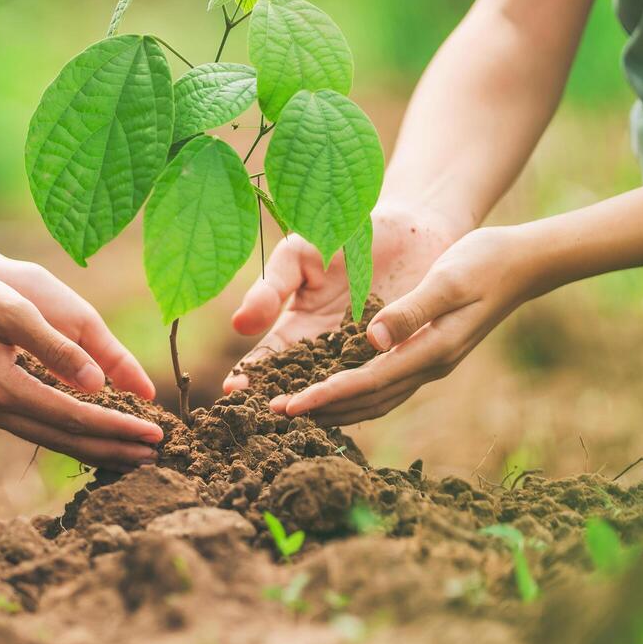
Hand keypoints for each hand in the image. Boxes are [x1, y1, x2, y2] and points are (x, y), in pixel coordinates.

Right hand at [0, 258, 165, 469]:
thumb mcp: (16, 311)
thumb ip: (58, 349)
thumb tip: (99, 383)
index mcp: (2, 388)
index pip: (75, 417)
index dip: (118, 427)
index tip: (155, 434)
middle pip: (64, 439)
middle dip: (112, 448)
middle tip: (156, 456)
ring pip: (49, 439)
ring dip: (92, 446)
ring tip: (131, 455)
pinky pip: (35, 427)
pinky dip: (67, 434)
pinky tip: (89, 435)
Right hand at [222, 205, 465, 390]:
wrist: (407, 227)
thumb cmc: (343, 234)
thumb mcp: (298, 256)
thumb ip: (271, 288)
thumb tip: (240, 325)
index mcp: (298, 326)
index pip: (268, 359)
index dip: (251, 375)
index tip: (234, 389)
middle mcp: (327, 349)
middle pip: (299, 383)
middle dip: (282, 399)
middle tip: (269, 414)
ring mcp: (361, 355)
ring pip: (338, 388)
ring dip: (322, 403)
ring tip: (305, 416)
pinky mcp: (396, 355)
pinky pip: (379, 377)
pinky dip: (367, 390)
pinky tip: (356, 399)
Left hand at [271, 224, 549, 423]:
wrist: (521, 262)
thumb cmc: (483, 262)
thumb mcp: (447, 279)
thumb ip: (411, 310)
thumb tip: (372, 339)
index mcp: (432, 350)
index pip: (368, 382)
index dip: (325, 396)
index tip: (289, 405)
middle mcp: (429, 365)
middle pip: (367, 401)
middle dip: (321, 411)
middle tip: (274, 416)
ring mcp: (430, 363)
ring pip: (376, 399)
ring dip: (336, 408)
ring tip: (294, 412)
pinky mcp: (428, 354)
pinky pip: (385, 386)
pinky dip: (355, 395)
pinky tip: (332, 393)